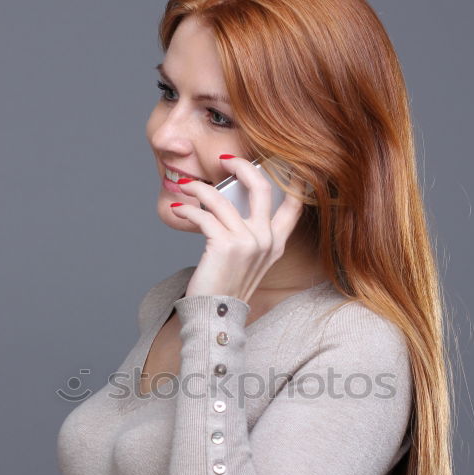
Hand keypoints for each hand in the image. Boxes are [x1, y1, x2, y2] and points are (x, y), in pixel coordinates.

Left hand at [170, 154, 304, 301]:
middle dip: (242, 165)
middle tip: (224, 159)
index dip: (292, 178)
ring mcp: (248, 242)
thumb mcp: (248, 261)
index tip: (279, 159)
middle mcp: (266, 240)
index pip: (295, 204)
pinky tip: (178, 209)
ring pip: (221, 198)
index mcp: (276, 243)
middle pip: (262, 187)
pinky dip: (187, 209)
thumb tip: (227, 200)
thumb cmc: (226, 287)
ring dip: (199, 188)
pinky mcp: (225, 245)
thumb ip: (250, 234)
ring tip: (186, 186)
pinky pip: (203, 214)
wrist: (216, 316)